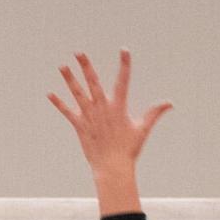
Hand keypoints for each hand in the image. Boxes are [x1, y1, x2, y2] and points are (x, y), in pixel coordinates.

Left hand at [48, 50, 171, 177]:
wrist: (112, 168)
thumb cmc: (128, 151)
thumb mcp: (142, 130)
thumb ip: (154, 114)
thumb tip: (170, 104)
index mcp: (118, 108)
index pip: (123, 82)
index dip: (124, 65)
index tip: (124, 50)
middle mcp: (102, 109)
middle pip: (93, 83)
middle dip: (86, 66)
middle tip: (78, 52)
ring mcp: (90, 117)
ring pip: (78, 94)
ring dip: (70, 79)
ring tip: (62, 66)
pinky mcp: (80, 126)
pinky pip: (68, 112)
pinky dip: (59, 103)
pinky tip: (50, 94)